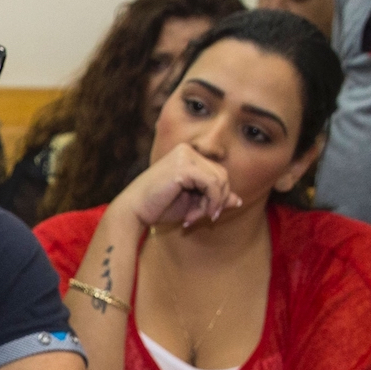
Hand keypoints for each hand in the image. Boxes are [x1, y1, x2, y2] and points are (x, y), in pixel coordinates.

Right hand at [114, 143, 241, 230]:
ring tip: (193, 218)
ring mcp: (185, 156)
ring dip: (211, 204)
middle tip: (199, 219)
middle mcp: (187, 151)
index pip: (218, 173)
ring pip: (220, 180)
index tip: (204, 216)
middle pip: (222, 175)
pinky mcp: (183, 167)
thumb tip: (238, 200)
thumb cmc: (158, 207)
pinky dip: (209, 203)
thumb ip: (214, 198)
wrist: (133, 212)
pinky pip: (212, 184)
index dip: (217, 197)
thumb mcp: (192, 203)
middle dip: (216, 201)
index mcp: (187, 155)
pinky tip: (192, 216)